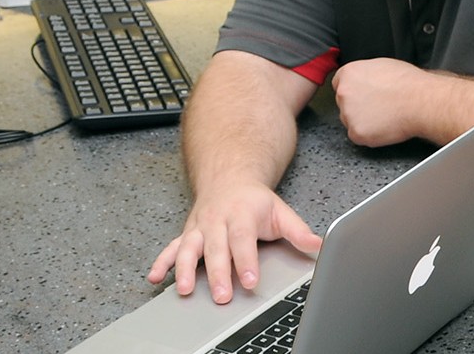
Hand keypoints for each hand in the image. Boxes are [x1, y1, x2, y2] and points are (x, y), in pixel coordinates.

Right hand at [146, 181, 322, 303]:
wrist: (228, 178)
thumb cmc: (254, 201)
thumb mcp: (280, 211)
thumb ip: (298, 231)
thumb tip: (317, 245)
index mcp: (241, 214)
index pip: (243, 240)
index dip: (246, 262)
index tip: (249, 282)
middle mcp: (217, 221)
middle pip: (216, 249)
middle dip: (217, 273)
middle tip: (222, 295)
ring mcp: (199, 228)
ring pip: (188, 248)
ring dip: (184, 269)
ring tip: (184, 289)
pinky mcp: (187, 234)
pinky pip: (171, 248)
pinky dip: (162, 262)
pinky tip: (156, 277)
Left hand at [331, 58, 432, 146]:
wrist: (420, 101)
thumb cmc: (408, 83)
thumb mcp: (382, 66)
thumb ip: (366, 74)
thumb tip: (366, 80)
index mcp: (349, 73)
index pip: (339, 83)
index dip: (353, 90)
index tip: (363, 95)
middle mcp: (344, 93)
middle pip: (343, 103)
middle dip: (357, 106)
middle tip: (377, 106)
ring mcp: (348, 114)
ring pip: (350, 120)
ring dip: (363, 120)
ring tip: (384, 115)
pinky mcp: (356, 132)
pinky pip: (358, 136)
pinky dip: (369, 135)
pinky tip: (384, 125)